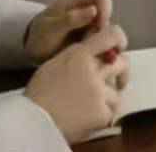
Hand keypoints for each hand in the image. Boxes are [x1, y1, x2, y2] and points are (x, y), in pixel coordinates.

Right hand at [24, 25, 129, 143]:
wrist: (33, 121)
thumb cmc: (39, 92)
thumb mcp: (56, 63)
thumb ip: (78, 56)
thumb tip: (95, 54)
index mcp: (81, 54)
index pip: (112, 35)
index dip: (119, 39)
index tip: (119, 48)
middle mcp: (94, 69)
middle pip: (122, 62)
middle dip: (120, 71)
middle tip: (115, 79)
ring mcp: (100, 91)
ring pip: (117, 90)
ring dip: (107, 97)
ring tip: (91, 104)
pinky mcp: (102, 112)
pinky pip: (111, 111)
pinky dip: (102, 115)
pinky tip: (88, 117)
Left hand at [25, 0, 112, 62]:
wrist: (34, 51)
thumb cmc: (40, 35)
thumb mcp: (51, 28)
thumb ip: (70, 19)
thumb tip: (93, 10)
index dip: (106, 6)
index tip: (100, 26)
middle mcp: (87, 7)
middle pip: (108, 10)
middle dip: (104, 28)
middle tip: (91, 43)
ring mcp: (91, 21)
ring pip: (108, 26)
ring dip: (102, 39)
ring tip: (86, 51)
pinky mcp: (92, 35)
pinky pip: (104, 38)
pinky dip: (100, 46)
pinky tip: (88, 55)